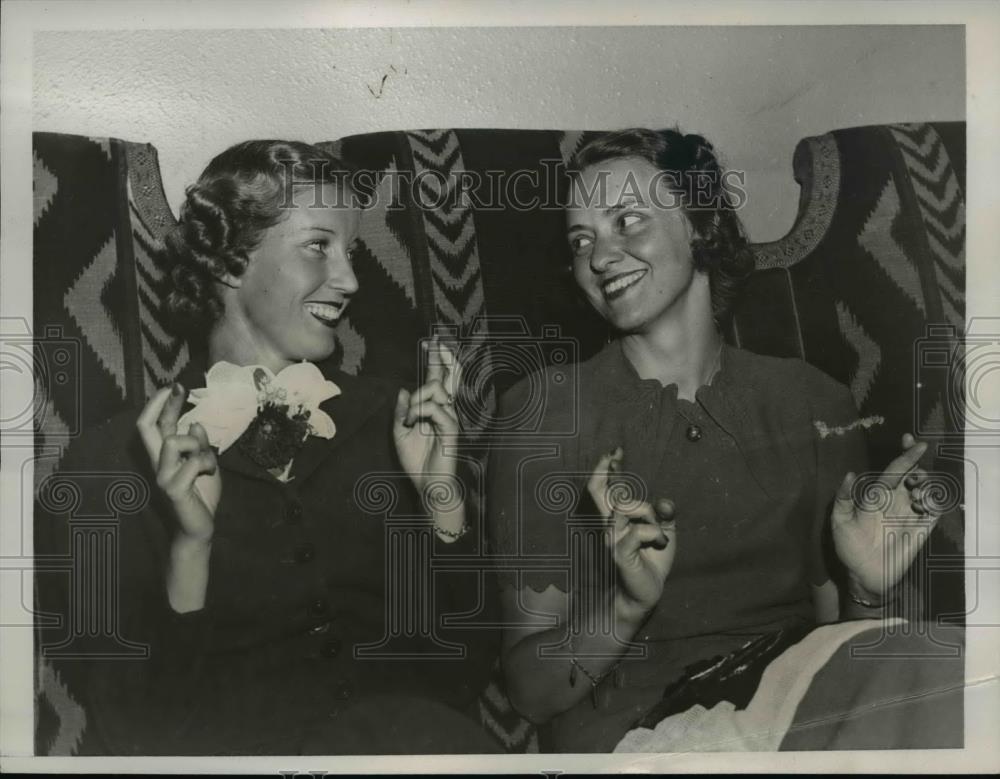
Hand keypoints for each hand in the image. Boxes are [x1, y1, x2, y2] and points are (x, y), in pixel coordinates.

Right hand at [137, 384, 220, 543]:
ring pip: (173, 440)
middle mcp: (158, 464)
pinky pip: (193, 462)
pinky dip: (207, 463)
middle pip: (149, 428)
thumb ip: (199, 446)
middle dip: (163, 404)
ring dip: (196, 444)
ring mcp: (163, 476)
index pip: (157, 426)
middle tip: (178, 388)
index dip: (162, 405)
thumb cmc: (202, 496)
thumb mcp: (205, 465)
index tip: (174, 387)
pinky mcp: (173, 488)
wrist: (200, 529)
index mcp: (165, 457)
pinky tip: (210, 473)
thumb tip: (195, 424)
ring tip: (207, 461)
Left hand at [393, 338, 461, 497]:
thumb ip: (401, 412)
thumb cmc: (417, 461)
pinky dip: (419, 411)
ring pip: (436, 390)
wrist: (428, 484)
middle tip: (436, 341)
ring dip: (417, 398)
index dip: (435, 360)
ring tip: (409, 417)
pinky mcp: (451, 428)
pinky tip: (413, 422)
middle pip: (448, 376)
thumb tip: (403, 390)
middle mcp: (444, 410)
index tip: (430, 343)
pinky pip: (435, 408)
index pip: (437, 379)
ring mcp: (449, 418)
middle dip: (442, 356)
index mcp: (433, 409)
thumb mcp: (400, 433)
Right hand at [587, 447, 676, 619]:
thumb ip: (664, 515)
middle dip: (606, 471)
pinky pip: (638, 532)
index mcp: (618, 517)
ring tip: (659, 532)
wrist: (645, 594)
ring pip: (625, 507)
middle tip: (614, 457)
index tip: (614, 452)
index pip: (604, 489)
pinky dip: (655, 534)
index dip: (605, 469)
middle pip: (599, 492)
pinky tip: (660, 543)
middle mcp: (610, 525)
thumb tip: (666, 502)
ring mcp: (611, 538)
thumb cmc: (651, 561)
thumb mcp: (664, 532)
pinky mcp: (618, 552)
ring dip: (648, 513)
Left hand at [832, 433, 938, 595]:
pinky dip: (934, 500)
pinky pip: (936, 508)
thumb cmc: (849, 545)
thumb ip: (843, 497)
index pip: (894, 469)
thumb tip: (850, 474)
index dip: (904, 454)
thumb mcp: (839, 520)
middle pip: (914, 473)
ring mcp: (912, 513)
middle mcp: (897, 500)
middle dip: (918, 465)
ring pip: (927, 487)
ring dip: (926, 483)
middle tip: (915, 473)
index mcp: (878, 494)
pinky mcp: (923, 528)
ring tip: (916, 493)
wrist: (863, 573)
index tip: (911, 440)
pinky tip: (922, 505)